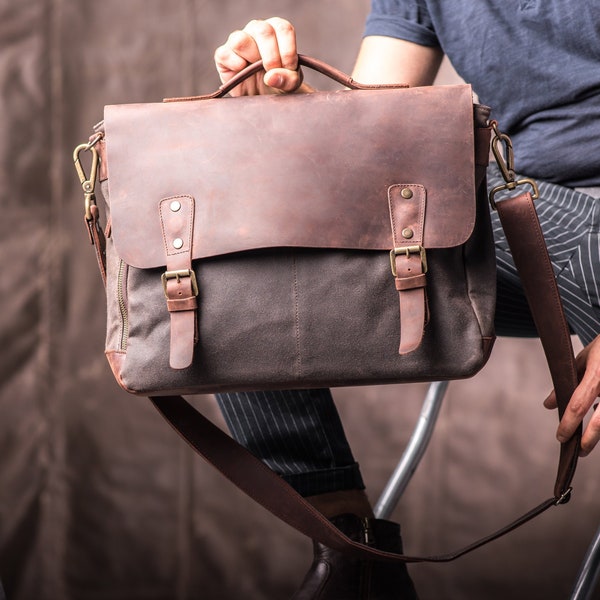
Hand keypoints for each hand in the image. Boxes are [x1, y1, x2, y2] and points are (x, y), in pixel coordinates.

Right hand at [214, 17, 303, 95]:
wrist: (264, 97)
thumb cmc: (278, 83)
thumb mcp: (291, 84)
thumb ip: (289, 79)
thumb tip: (271, 77)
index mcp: (276, 30)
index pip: (283, 29)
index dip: (287, 50)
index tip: (289, 69)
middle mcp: (256, 29)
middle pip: (263, 31)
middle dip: (271, 57)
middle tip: (273, 73)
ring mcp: (238, 40)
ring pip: (241, 39)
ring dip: (252, 57)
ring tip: (257, 71)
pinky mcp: (223, 55)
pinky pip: (224, 54)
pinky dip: (234, 64)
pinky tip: (243, 73)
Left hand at [544, 334, 599, 456]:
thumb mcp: (582, 359)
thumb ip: (566, 382)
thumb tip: (548, 405)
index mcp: (597, 375)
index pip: (578, 405)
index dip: (568, 424)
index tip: (560, 437)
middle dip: (588, 440)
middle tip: (578, 452)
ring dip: (598, 434)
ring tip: (587, 443)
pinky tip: (596, 421)